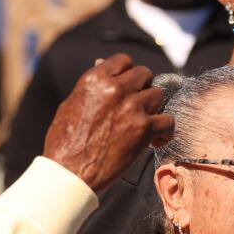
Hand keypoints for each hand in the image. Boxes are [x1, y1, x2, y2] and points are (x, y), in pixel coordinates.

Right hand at [42, 54, 172, 191]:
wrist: (69, 172)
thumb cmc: (64, 142)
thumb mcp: (71, 103)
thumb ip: (91, 85)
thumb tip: (100, 63)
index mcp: (95, 79)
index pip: (123, 60)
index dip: (128, 72)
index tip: (127, 86)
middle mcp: (115, 88)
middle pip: (145, 74)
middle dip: (142, 88)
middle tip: (137, 105)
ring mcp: (132, 107)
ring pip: (158, 94)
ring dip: (153, 108)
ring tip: (144, 124)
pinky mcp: (144, 128)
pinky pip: (168, 121)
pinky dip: (165, 131)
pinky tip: (156, 140)